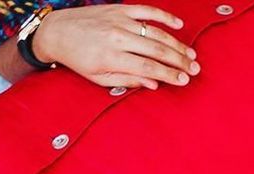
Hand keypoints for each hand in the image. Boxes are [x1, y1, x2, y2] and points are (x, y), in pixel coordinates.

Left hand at [36, 5, 199, 89]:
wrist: (58, 31)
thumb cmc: (79, 59)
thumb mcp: (99, 79)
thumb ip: (126, 81)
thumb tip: (152, 85)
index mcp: (112, 58)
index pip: (148, 68)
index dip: (168, 75)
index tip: (184, 81)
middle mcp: (118, 38)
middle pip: (156, 50)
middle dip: (179, 61)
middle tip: (195, 69)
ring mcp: (120, 21)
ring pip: (156, 32)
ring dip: (176, 43)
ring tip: (190, 54)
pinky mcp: (119, 9)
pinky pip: (147, 11)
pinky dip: (164, 16)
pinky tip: (178, 24)